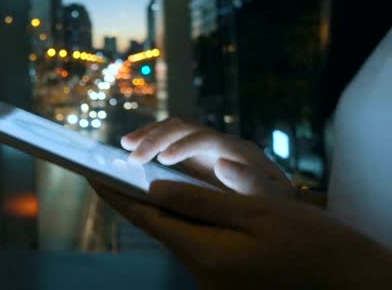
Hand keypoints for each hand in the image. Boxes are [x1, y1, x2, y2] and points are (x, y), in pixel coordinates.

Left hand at [93, 181, 391, 288]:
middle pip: (157, 225)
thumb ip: (199, 201)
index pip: (146, 216)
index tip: (90, 172)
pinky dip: (182, 220)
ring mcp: (214, 281)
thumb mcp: (255, 214)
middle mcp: (202, 271)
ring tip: (139, 179)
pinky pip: (195, 244)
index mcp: (204, 252)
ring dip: (158, 207)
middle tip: (109, 169)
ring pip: (176, 234)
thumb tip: (153, 188)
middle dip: (132, 197)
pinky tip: (178, 204)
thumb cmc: (313, 245)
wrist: (355, 286)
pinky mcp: (227, 281)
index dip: (114, 193)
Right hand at [122, 117, 293, 198]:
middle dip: (157, 138)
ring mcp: (206, 147)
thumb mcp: (271, 200)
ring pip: (172, 129)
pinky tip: (131, 149)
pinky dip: (149, 142)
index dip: (184, 146)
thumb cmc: (275, 207)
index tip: (163, 160)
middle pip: (184, 127)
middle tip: (133, 156)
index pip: (206, 138)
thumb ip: (251, 184)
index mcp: (239, 151)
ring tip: (125, 146)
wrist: (278, 206)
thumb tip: (222, 164)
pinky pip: (168, 141)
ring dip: (148, 135)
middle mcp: (220, 142)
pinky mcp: (194, 156)